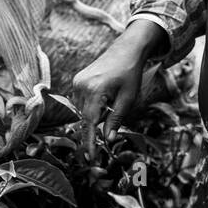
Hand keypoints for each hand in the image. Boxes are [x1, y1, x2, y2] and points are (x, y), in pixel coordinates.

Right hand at [70, 21, 162, 155]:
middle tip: (111, 119)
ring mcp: (77, 82)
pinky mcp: (77, 80)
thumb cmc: (130, 73)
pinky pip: (81, 101)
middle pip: (85, 117)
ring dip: (95, 114)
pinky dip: (91, 105)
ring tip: (111, 100)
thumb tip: (107, 139)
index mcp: (95, 90)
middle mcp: (81, 85)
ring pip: (83, 111)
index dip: (90, 142)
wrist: (126, 50)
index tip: (91, 157)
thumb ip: (116, 119)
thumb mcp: (128, 98)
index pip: (89, 122)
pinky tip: (104, 96)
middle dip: (97, 124)